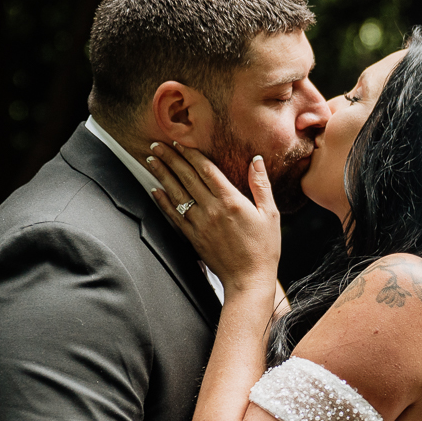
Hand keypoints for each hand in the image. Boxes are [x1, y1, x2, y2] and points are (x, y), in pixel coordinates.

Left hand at [145, 142, 281, 296]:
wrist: (249, 279)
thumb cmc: (264, 247)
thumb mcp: (270, 213)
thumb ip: (261, 184)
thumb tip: (256, 160)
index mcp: (231, 200)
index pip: (206, 170)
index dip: (191, 154)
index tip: (180, 142)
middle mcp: (211, 209)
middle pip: (187, 178)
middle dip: (171, 159)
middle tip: (157, 144)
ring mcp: (199, 224)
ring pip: (177, 194)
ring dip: (162, 175)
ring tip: (151, 160)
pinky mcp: (193, 237)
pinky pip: (174, 215)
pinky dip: (163, 201)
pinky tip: (154, 190)